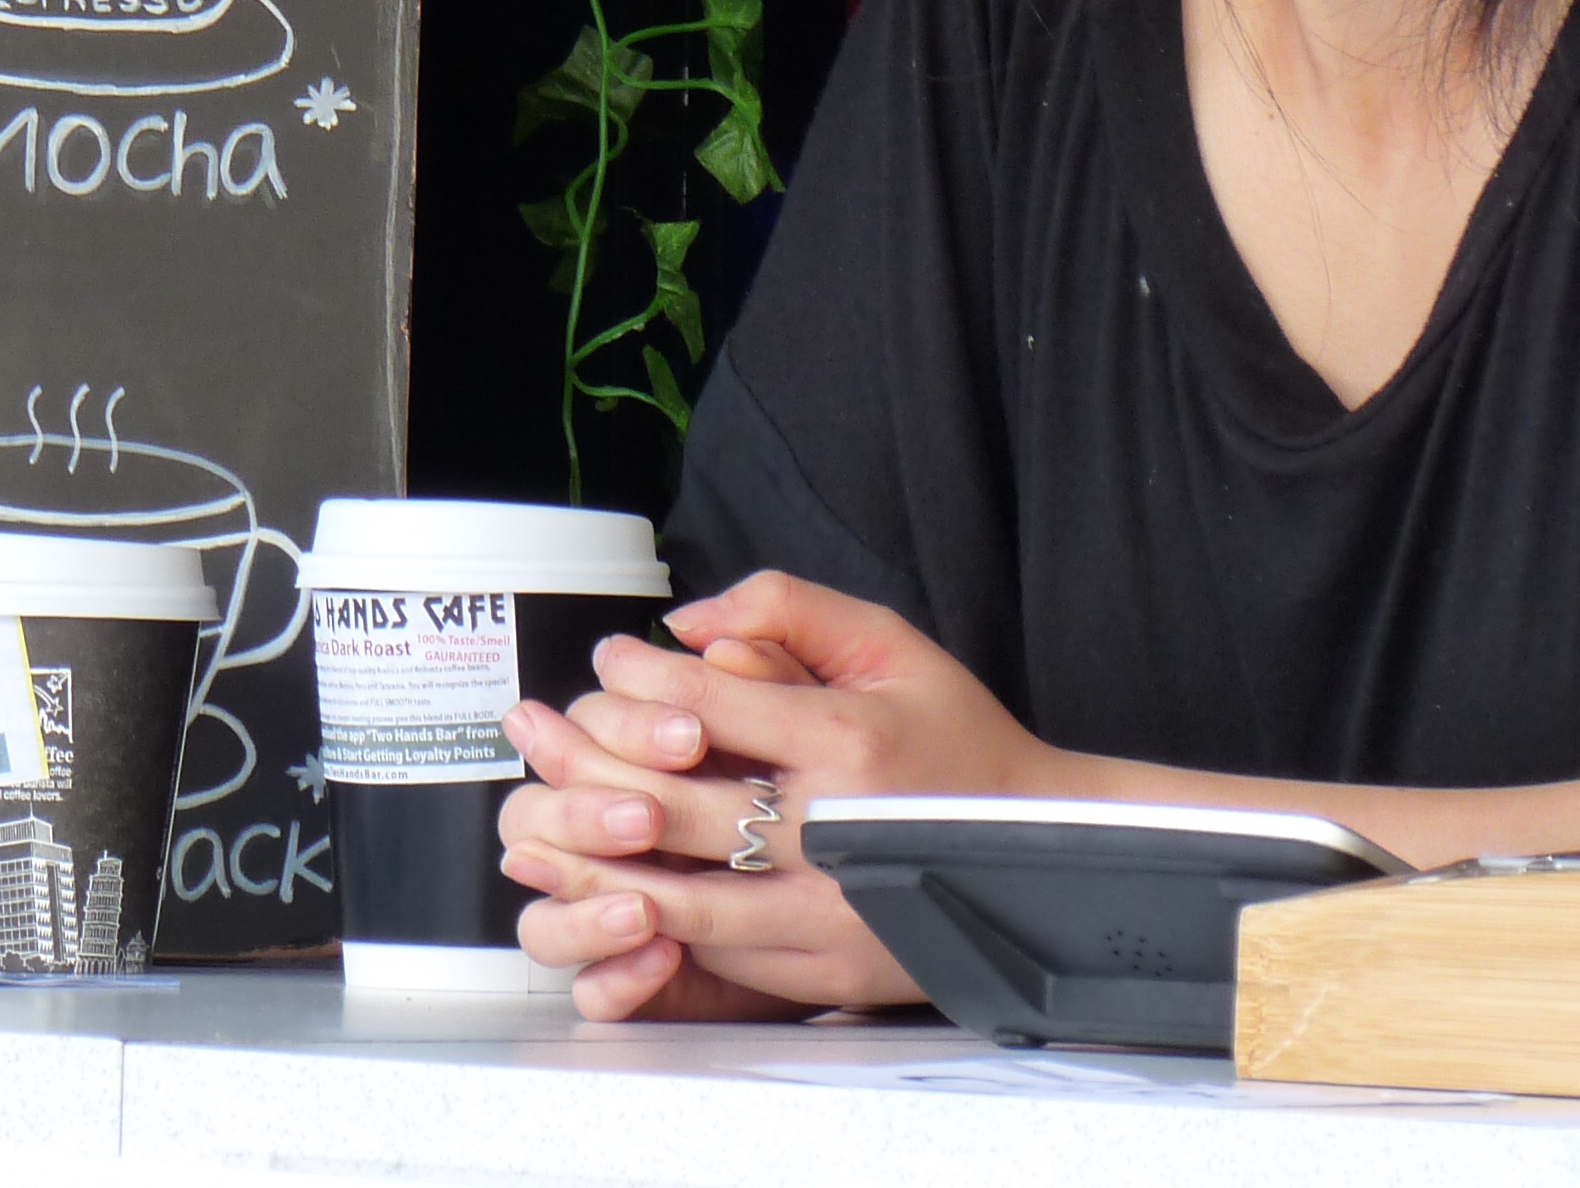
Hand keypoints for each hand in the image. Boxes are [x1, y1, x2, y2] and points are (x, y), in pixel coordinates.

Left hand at [497, 572, 1052, 1019]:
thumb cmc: (958, 742)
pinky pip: (712, 951)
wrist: (1040, 851)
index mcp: (848, 745)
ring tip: (539, 827)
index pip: (702, 707)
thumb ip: (791, 610)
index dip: (635, 679)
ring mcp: (827, 914)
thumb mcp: (894, 645)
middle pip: (668, 806)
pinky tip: (610, 889)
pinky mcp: (823, 970)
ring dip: (594, 861)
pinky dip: (650, 922)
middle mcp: (833, 835)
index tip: (606, 661)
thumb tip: (689, 621)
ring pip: (674, 896)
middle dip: (585, 767)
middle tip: (538, 736)